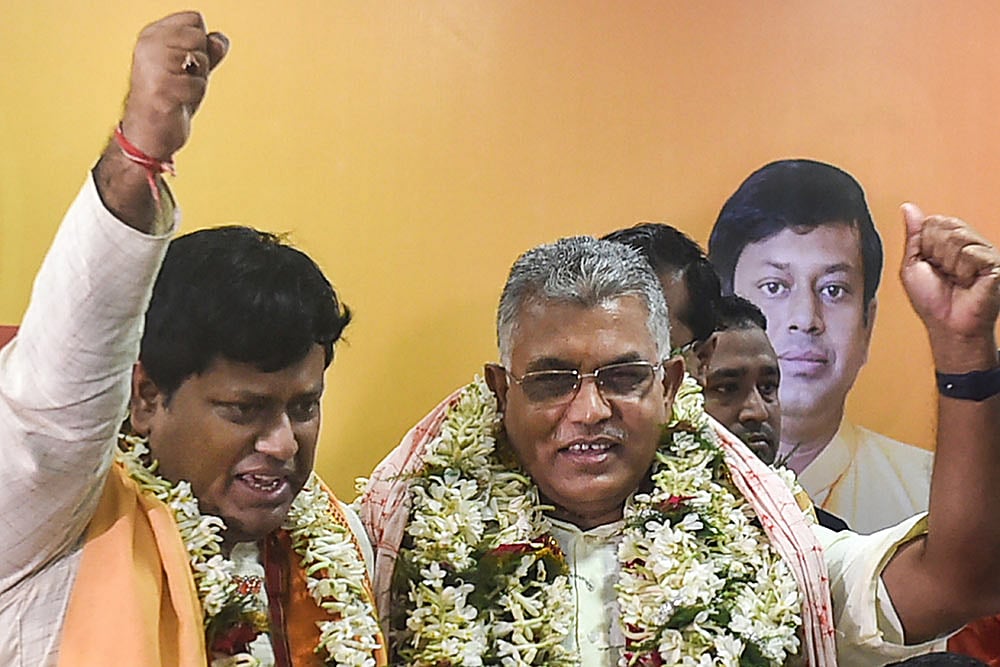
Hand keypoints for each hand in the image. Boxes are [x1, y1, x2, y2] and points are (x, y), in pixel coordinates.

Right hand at [120, 12, 227, 159]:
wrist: (148, 134)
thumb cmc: (168, 101)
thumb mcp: (192, 71)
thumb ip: (207, 52)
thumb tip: (220, 38)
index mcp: (153, 34)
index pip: (194, 19)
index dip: (199, 44)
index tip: (182, 64)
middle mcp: (149, 44)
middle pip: (200, 38)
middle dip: (200, 63)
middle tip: (180, 81)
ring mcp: (152, 65)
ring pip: (200, 60)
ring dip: (196, 81)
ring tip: (178, 91)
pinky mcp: (160, 87)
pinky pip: (198, 85)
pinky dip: (193, 97)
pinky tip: (176, 103)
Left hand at [900, 203, 999, 364]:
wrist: (948, 324)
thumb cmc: (932, 301)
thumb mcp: (912, 265)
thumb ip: (913, 236)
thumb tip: (908, 209)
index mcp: (948, 242)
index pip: (933, 221)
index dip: (926, 244)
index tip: (930, 263)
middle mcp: (968, 243)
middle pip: (946, 225)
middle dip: (936, 252)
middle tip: (942, 272)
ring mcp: (983, 252)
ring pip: (958, 237)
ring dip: (949, 262)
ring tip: (955, 278)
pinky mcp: (995, 263)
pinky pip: (972, 253)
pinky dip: (963, 270)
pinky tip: (968, 281)